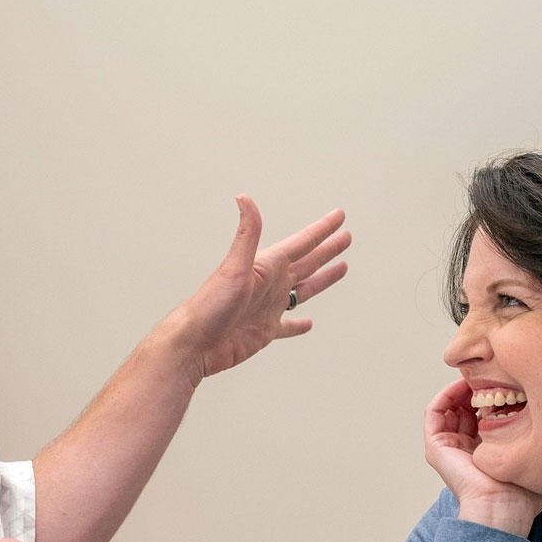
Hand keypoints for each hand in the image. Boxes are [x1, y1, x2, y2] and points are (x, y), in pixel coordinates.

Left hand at [162, 196, 350, 383]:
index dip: (322, 229)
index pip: (302, 243)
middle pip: (307, 262)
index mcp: (267, 267)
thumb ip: (247, 234)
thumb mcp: (235, 266)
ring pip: (303, 290)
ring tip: (339, 268)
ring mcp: (268, 308)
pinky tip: (308, 322)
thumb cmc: (210, 305)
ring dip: (321, 279)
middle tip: (346, 236)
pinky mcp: (264, 331)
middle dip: (327, 249)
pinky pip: (287, 326)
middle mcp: (270, 284)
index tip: (339, 216)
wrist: (195, 343)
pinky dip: (299, 324)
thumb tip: (244, 198)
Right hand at [425, 379, 541, 535]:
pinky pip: (434, 412)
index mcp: (484, 453)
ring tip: (476, 377)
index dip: (493, 396)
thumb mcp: (535, 459)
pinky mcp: (436, 447)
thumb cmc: (521, 495)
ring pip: (449, 407)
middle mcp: (464, 449)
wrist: (502, 510)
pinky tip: (462, 386)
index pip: (483, 415)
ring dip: (460, 388)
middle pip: (465, 407)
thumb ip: (538, 441)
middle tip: (490, 374)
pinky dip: (445, 395)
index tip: (508, 382)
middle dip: (476, 389)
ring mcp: (448, 448)